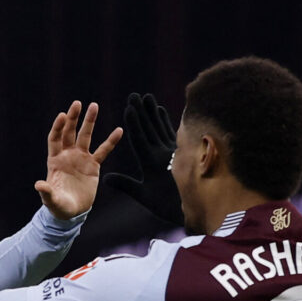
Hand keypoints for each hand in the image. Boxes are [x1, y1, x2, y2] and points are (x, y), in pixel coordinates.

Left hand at [35, 101, 122, 220]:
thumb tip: (38, 185)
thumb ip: (46, 192)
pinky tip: (119, 130)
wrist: (72, 212)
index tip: (62, 115)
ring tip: (94, 106)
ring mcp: (81, 158)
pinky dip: (111, 141)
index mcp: (55, 160)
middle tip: (77, 103)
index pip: (55, 139)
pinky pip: (103, 151)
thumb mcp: (51, 200)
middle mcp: (67, 155)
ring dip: (89, 122)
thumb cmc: (58, 205)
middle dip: (73, 118)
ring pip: (86, 136)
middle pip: (69, 132)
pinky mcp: (93, 165)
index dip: (58, 127)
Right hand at [102, 93, 183, 225]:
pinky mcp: (181, 151)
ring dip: (153, 112)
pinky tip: (162, 111)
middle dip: (142, 110)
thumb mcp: (144, 196)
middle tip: (135, 94)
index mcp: (152, 162)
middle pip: (150, 128)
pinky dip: (165, 121)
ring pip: (161, 127)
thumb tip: (105, 177)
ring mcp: (174, 150)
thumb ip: (125, 184)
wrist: (197, 206)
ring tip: (148, 97)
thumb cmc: (166, 204)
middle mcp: (163, 153)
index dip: (134, 122)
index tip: (129, 107)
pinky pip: (172, 132)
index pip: (140, 138)